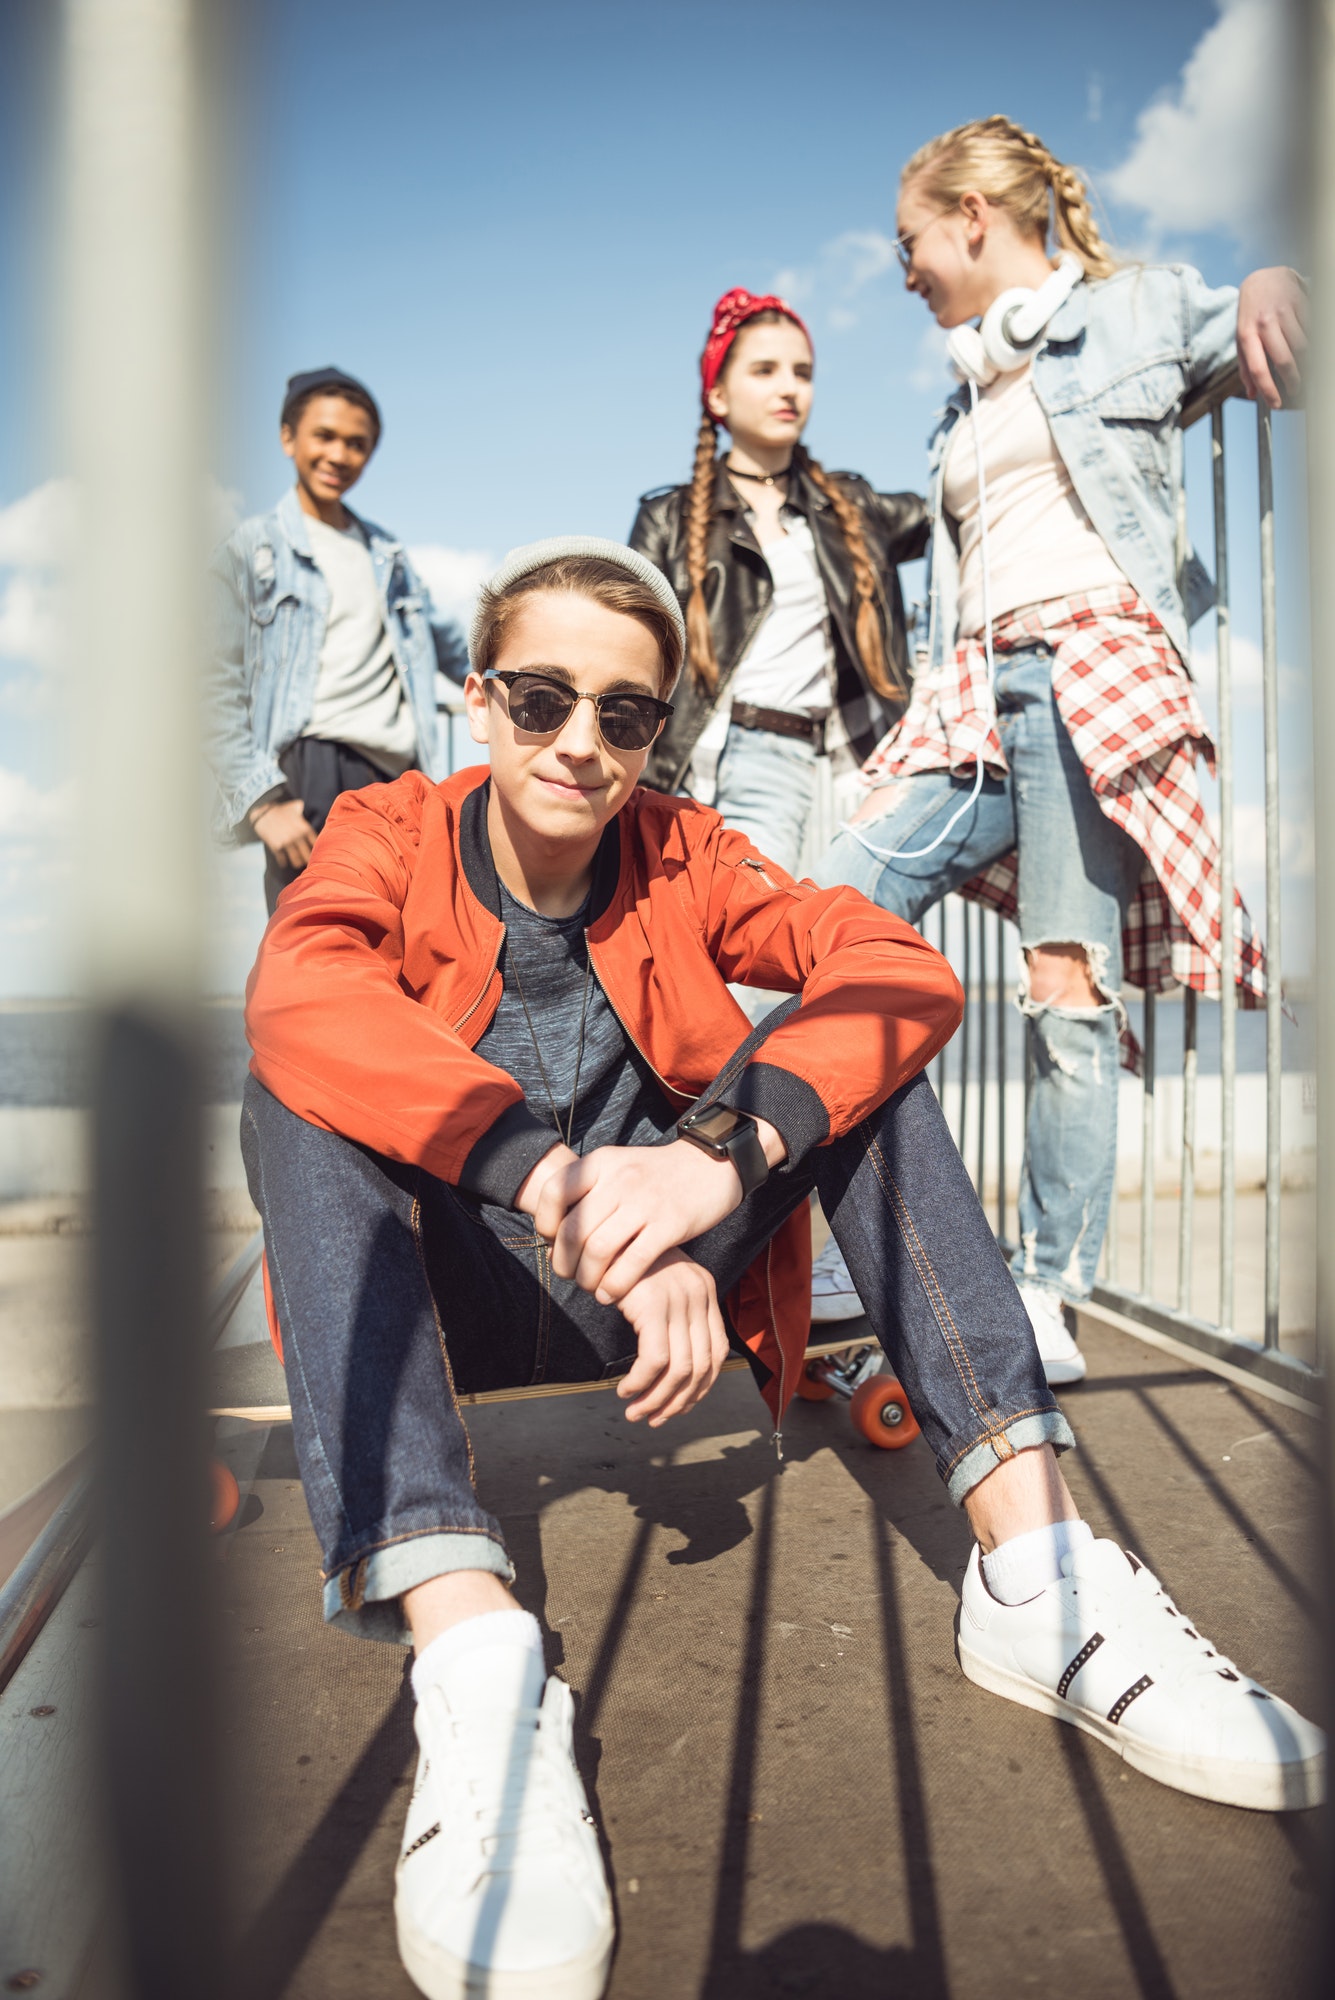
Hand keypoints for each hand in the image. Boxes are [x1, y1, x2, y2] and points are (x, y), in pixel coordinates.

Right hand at [252, 797, 317, 869]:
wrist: (263, 812)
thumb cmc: (281, 810)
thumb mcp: (296, 807)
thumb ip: (306, 810)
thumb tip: (313, 809)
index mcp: (305, 828)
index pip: (317, 845)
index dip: (318, 851)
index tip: (316, 853)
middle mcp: (298, 836)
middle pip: (309, 856)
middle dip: (308, 861)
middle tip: (307, 862)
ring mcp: (287, 842)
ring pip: (297, 862)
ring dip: (297, 864)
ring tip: (297, 863)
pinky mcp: (276, 847)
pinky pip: (283, 861)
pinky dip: (283, 862)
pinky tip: (284, 862)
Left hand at [533, 1121, 784, 1304]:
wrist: (710, 1163)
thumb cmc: (657, 1174)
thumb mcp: (618, 1167)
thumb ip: (589, 1193)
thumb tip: (553, 1236)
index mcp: (601, 1163)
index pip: (554, 1193)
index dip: (544, 1224)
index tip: (552, 1241)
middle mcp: (619, 1180)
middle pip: (574, 1230)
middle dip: (564, 1262)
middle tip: (569, 1275)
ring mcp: (645, 1202)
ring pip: (599, 1250)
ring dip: (587, 1278)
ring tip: (590, 1287)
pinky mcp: (670, 1224)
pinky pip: (633, 1262)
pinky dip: (615, 1285)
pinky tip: (610, 1294)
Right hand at [614, 1249, 728, 1425]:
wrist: (599, 1231)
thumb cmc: (621, 1263)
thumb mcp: (656, 1287)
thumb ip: (671, 1318)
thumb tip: (672, 1372)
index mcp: (705, 1291)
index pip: (717, 1353)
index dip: (700, 1387)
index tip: (677, 1407)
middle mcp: (699, 1294)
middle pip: (702, 1366)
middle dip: (679, 1402)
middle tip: (654, 1420)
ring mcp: (678, 1298)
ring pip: (679, 1370)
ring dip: (657, 1400)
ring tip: (636, 1413)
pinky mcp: (654, 1305)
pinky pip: (654, 1361)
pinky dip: (640, 1384)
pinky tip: (625, 1392)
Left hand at [1237, 267, 1306, 409]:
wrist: (1261, 278)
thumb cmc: (1251, 314)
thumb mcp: (1241, 339)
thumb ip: (1245, 366)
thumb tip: (1252, 394)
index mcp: (1247, 334)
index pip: (1258, 368)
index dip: (1269, 390)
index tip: (1277, 403)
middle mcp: (1264, 322)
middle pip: (1284, 359)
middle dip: (1293, 380)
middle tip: (1296, 389)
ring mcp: (1283, 310)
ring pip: (1302, 345)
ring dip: (1306, 361)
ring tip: (1305, 368)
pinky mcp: (1299, 300)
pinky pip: (1311, 327)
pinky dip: (1313, 340)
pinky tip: (1310, 346)